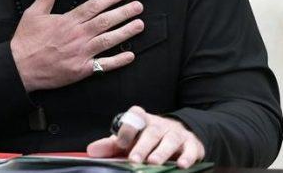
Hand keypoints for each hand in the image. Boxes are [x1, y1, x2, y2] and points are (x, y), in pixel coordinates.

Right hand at [10, 0, 143, 91]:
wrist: (20, 67)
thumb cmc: (26, 40)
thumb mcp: (33, 13)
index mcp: (67, 21)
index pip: (94, 6)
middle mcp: (77, 35)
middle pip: (106, 21)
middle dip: (124, 12)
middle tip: (138, 7)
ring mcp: (81, 53)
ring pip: (109, 40)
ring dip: (126, 32)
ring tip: (139, 25)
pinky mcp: (81, 69)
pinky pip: (104, 65)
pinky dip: (118, 60)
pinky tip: (130, 55)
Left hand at [87, 106, 204, 167]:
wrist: (178, 137)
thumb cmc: (147, 140)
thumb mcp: (129, 141)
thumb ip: (111, 145)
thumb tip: (91, 151)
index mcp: (142, 120)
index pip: (134, 117)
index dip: (127, 129)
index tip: (120, 143)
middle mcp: (160, 124)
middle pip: (151, 132)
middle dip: (143, 145)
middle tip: (135, 159)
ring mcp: (176, 133)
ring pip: (170, 140)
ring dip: (162, 152)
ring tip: (154, 162)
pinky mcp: (192, 144)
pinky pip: (190, 149)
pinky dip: (187, 157)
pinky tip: (181, 165)